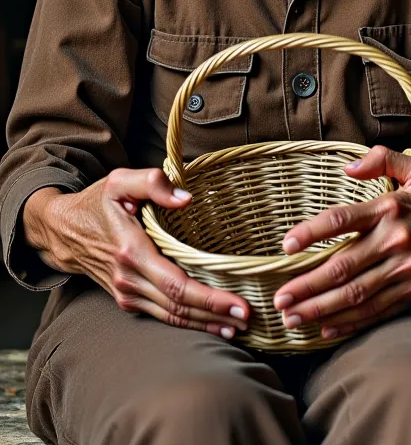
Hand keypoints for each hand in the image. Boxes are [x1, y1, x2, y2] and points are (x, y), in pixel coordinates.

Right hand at [22, 169, 249, 339]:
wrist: (63, 230)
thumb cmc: (97, 202)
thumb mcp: (120, 181)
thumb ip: (153, 183)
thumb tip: (186, 198)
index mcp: (131, 251)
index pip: (176, 285)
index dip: (209, 299)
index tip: (238, 305)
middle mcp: (128, 279)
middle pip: (178, 307)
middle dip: (214, 316)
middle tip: (247, 319)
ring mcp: (126, 293)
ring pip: (171, 316)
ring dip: (203, 324)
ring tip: (235, 327)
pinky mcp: (127, 298)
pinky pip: (161, 314)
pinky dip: (186, 322)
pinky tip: (209, 323)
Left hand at [273, 146, 410, 340]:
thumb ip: (382, 160)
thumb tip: (347, 167)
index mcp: (392, 208)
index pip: (343, 221)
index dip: (312, 233)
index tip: (287, 245)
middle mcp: (397, 242)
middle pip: (344, 268)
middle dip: (308, 286)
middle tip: (279, 298)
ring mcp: (406, 271)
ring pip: (356, 295)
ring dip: (321, 309)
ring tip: (291, 317)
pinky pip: (377, 311)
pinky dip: (350, 322)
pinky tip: (326, 328)